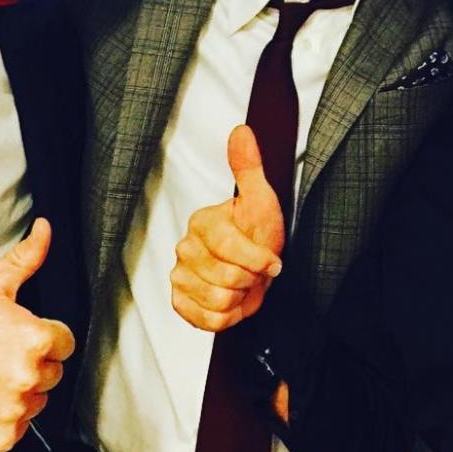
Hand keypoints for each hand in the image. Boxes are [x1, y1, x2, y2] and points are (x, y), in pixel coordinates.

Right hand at [0, 217, 74, 451]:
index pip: (66, 341)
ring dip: (22, 390)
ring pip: (39, 399)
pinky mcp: (2, 436)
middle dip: (34, 362)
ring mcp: (15, 408)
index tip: (24, 336)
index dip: (47, 336)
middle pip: (54, 371)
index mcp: (33, 338)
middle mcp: (28, 375)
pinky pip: (20, 427)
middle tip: (2, 354)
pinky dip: (6, 416)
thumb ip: (26, 258)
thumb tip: (44, 232)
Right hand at [171, 125, 284, 330]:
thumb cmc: (259, 232)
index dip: (257, 259)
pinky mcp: (180, 301)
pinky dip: (226, 318)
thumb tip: (241, 131)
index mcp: (202, 222)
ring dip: (240, 299)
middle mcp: (184, 247)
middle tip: (255, 271)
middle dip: (250, 280)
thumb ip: (249, 167)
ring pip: (217, 301)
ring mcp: (179, 275)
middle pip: (225, 278)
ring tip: (244, 284)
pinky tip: (232, 302)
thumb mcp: (262, 199)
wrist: (256, 266)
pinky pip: (205, 321)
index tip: (272, 261)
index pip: (229, 248)